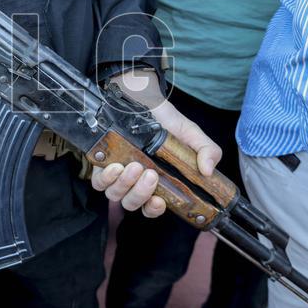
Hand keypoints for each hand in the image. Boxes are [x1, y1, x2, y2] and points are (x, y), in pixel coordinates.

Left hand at [90, 69, 222, 217]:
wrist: (144, 98)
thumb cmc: (166, 120)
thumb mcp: (192, 135)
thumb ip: (207, 151)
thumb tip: (208, 171)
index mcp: (156, 181)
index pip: (151, 207)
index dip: (154, 209)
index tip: (160, 201)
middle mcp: (134, 181)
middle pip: (132, 203)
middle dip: (141, 193)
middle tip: (151, 174)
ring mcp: (117, 173)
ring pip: (115, 194)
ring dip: (125, 184)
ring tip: (136, 166)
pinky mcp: (101, 162)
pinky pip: (99, 181)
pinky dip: (107, 178)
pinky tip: (116, 166)